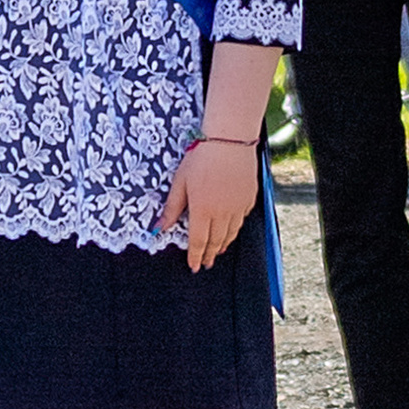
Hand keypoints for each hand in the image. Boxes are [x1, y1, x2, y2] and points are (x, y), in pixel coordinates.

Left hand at [157, 135, 258, 270]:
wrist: (229, 141)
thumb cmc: (201, 158)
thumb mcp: (180, 182)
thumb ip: (172, 208)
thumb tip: (160, 229)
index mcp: (202, 210)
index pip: (198, 242)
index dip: (195, 256)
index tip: (194, 266)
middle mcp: (222, 213)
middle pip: (216, 242)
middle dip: (209, 255)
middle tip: (205, 263)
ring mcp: (238, 207)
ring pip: (231, 234)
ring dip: (222, 245)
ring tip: (217, 251)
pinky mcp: (249, 199)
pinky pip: (241, 221)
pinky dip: (234, 229)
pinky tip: (230, 230)